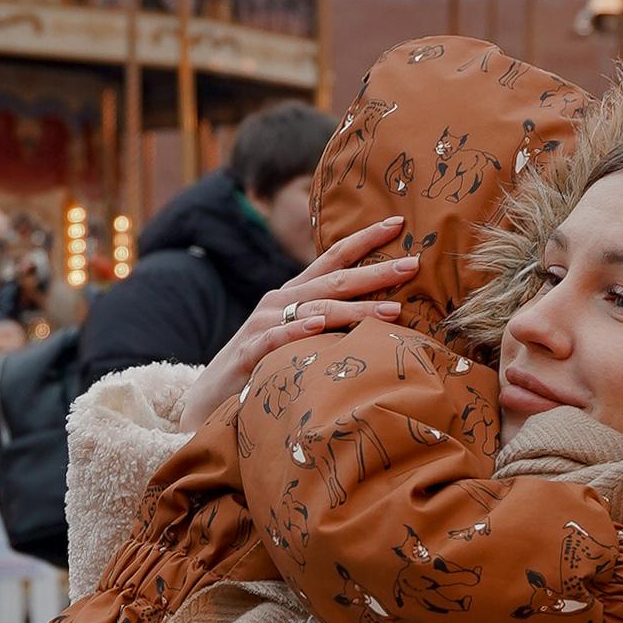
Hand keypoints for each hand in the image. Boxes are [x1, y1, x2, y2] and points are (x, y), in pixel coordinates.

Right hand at [177, 217, 418, 428]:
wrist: (210, 398)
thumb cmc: (264, 367)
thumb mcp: (300, 338)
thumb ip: (330, 323)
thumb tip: (383, 316)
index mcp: (294, 294)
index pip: (334, 258)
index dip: (365, 239)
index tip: (398, 224)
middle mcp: (279, 302)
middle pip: (334, 281)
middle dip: (375, 271)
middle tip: (413, 264)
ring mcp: (263, 325)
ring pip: (315, 310)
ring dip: (354, 308)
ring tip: (391, 309)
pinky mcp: (249, 352)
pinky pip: (276, 338)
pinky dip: (298, 331)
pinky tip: (319, 326)